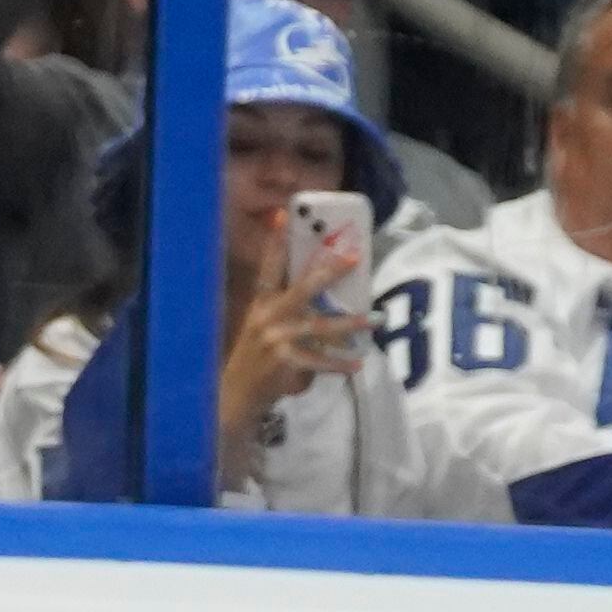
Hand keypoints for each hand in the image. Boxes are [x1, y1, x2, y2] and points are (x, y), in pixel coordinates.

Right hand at [223, 236, 364, 422]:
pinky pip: (319, 362)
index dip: (275, 243)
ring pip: (319, 327)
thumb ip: (287, 310)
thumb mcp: (263, 328)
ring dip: (350, 324)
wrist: (236, 396)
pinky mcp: (284, 363)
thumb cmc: (255, 359)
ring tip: (375, 320)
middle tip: (355, 260)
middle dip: (329, 273)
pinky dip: (339, 365)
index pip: (268, 269)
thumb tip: (327, 296)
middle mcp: (266, 318)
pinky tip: (357, 365)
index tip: (283, 215)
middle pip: (301, 289)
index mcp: (260, 305)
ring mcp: (275, 340)